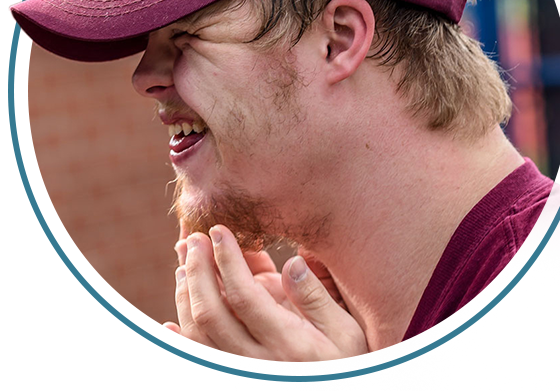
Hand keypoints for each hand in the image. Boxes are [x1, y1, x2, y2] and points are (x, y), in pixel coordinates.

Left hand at [162, 225, 370, 372]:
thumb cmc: (344, 366)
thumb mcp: (346, 332)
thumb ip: (317, 298)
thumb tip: (291, 263)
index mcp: (286, 343)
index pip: (244, 295)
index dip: (227, 260)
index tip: (218, 231)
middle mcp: (255, 363)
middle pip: (211, 313)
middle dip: (198, 270)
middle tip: (193, 239)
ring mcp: (239, 377)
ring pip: (197, 336)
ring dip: (185, 296)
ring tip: (183, 263)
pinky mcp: (230, 384)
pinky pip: (196, 366)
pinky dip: (178, 344)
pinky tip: (166, 326)